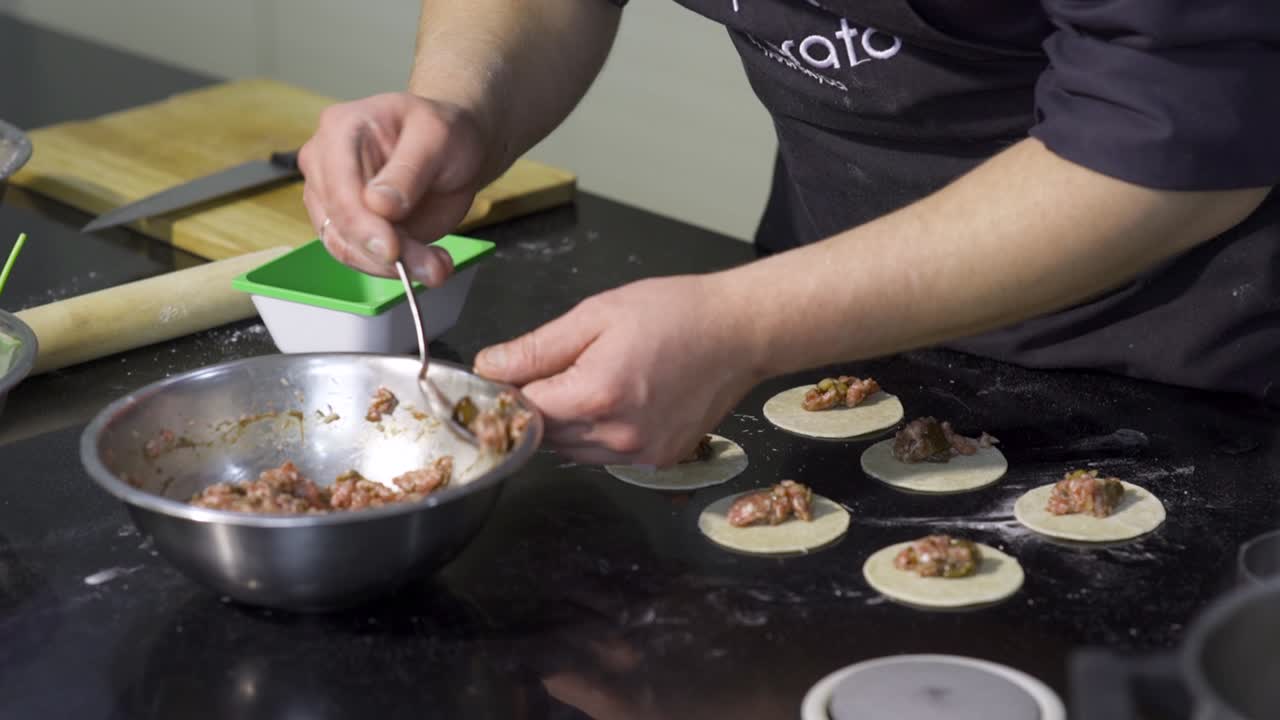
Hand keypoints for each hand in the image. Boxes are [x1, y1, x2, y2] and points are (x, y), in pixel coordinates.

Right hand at [297, 92, 488, 285]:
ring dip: (394, 267)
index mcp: (341, 129)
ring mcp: (332, 198)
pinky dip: (397, 269)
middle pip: (339, 223)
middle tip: (432, 265)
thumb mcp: (438, 138)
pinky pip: (361, 258)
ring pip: (347, 248)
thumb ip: (408, 170)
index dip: (362, 224)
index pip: (338, 187)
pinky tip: (429, 264)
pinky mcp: (348, 227)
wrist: (456, 150)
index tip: (393, 250)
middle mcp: (325, 164)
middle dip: (385, 254)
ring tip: (437, 265)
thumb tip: (377, 206)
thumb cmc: (445, 133)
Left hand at [474, 275, 762, 465]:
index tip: (505, 374)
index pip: (522, 410)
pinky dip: (595, 434)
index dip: (507, 392)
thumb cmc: (675, 313)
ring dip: (564, 423)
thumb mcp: (597, 314)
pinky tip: (615, 399)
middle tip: (549, 370)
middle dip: (535, 406)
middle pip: (543, 435)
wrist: (740, 332)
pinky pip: (604, 456)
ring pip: (570, 450)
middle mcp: (617, 436)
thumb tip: (490, 367)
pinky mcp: (659, 462)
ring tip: (588, 381)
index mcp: (595, 395)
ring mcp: (640, 455)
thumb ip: (537, 347)